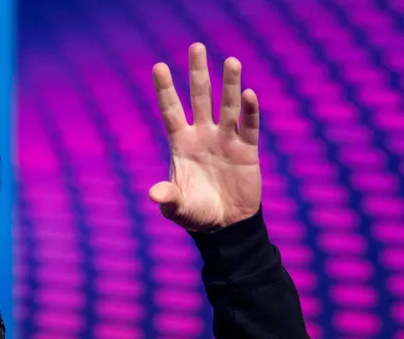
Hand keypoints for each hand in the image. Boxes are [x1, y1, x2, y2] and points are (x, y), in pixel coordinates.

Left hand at [149, 42, 261, 231]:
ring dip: (229, 84)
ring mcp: (226, 139)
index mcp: (182, 144)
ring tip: (230, 61)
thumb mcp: (178, 208)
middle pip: (200, 97)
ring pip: (226, 106)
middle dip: (198, 73)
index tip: (158, 66)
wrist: (226, 226)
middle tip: (196, 46)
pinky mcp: (247, 150)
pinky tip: (248, 94)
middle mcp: (203, 135)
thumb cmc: (197, 214)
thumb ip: (168, 198)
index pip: (171, 111)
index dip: (165, 90)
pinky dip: (249, 111)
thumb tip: (154, 194)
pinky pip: (249, 126)